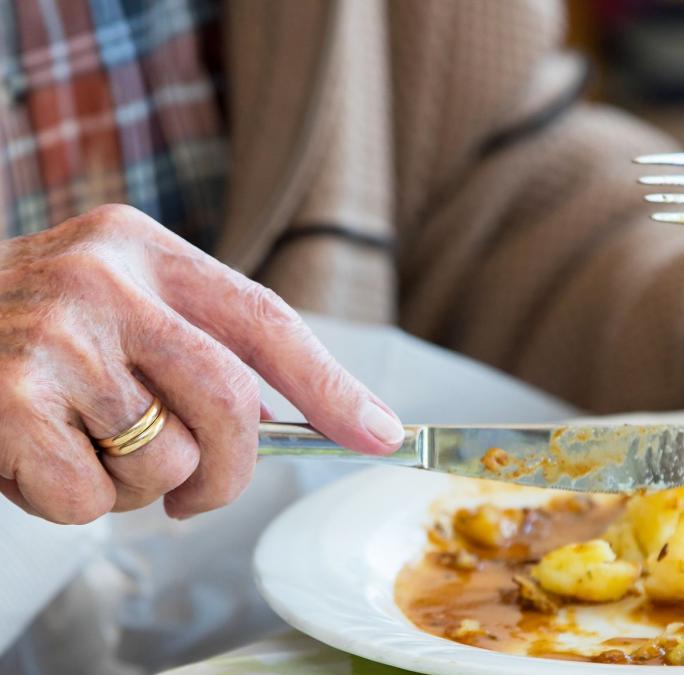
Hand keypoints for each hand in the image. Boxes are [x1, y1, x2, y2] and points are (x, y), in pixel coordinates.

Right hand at [0, 205, 405, 522]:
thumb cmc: (19, 330)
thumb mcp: (108, 305)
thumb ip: (190, 345)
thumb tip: (294, 418)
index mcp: (140, 247)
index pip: (265, 321)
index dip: (331, 386)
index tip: (382, 434)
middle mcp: (101, 279)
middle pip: (232, 404)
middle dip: (229, 470)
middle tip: (195, 493)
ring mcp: (51, 338)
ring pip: (163, 461)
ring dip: (131, 484)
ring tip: (77, 444)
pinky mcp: (7, 402)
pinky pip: (91, 500)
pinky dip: (68, 503)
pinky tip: (28, 458)